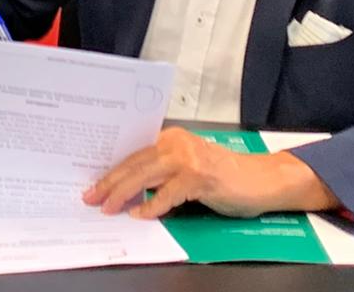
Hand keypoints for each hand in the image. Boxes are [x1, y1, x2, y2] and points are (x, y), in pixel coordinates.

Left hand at [82, 127, 339, 218]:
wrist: (263, 180)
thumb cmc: (225, 177)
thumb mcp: (188, 169)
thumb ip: (162, 173)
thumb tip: (129, 189)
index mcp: (170, 138)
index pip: (133, 153)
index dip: (111, 169)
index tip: (92, 184)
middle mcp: (176, 143)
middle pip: (134, 163)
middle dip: (109, 182)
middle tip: (90, 197)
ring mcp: (189, 159)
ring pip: (146, 174)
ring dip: (124, 193)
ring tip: (108, 208)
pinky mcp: (201, 177)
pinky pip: (170, 192)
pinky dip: (154, 205)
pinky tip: (141, 215)